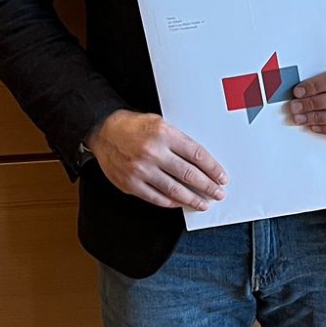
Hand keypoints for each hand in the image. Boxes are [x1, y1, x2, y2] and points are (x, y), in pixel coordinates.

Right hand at [86, 110, 228, 210]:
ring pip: (174, 190)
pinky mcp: (130, 184)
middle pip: (189, 174)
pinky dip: (171, 202)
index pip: (197, 155)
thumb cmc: (134, 126)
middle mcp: (153, 152)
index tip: (221, 177)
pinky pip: (156, 198)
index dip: (213, 169)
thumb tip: (201, 163)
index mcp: (164, 133)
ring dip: (192, 199)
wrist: (104, 130)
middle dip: (208, 186)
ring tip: (203, 203)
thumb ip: (178, 141)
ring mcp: (141, 170)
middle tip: (218, 193)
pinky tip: (180, 203)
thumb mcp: (159, 123)